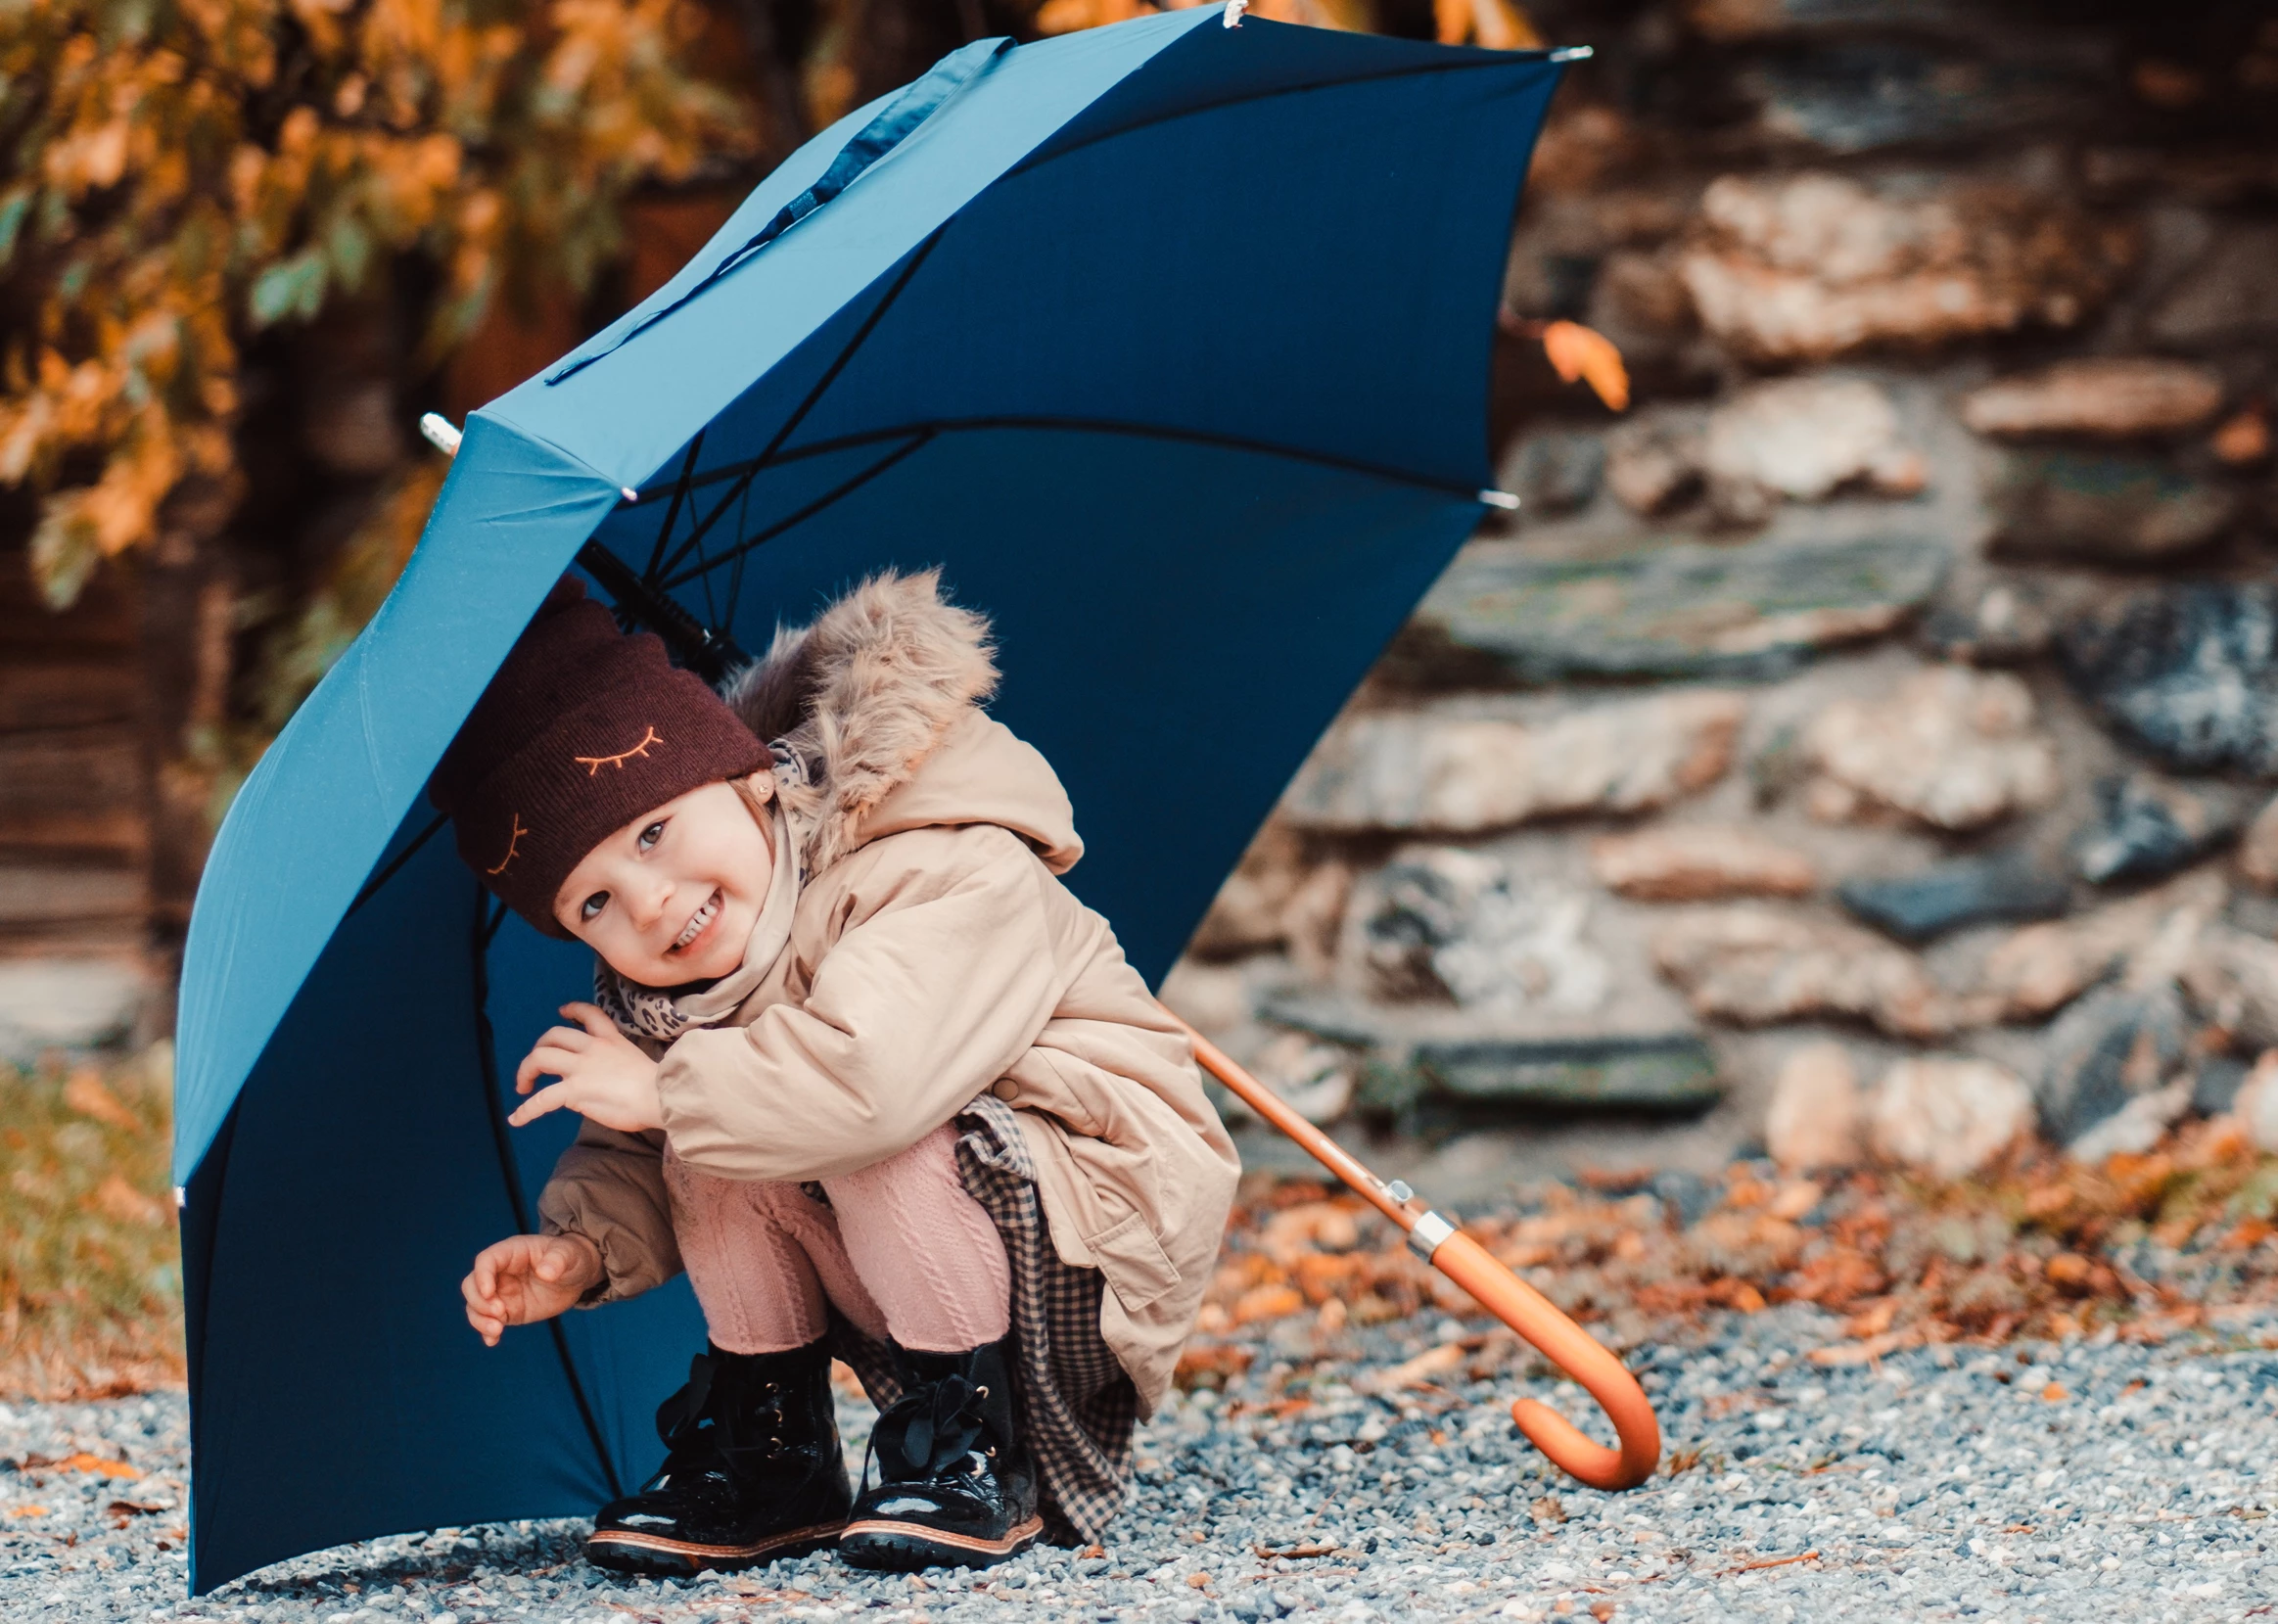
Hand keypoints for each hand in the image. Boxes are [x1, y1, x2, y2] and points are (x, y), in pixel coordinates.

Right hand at [462, 1232, 602, 1344]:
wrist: (577, 1276)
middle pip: (471, 1284)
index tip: (490, 1293)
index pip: (486, 1260)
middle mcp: (500, 1273)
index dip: (482, 1276)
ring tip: (497, 1330)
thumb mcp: (569, 1254)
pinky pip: (488, 1322)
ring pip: (475, 1306)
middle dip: (479, 1301)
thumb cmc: (570, 1257)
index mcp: (511, 1252)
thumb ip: (557, 1260)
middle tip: (501, 1313)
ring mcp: (501, 1293)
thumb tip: (545, 1273)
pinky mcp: (508, 1311)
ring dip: (480, 1320)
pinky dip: (486, 1332)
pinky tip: (493, 1341)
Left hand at [509, 1003, 663, 1131]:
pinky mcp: (575, 1090)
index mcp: (611, 1041)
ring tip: (522, 1086)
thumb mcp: (632, 1065)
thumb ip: (608, 1067)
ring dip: (525, 1071)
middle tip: (535, 1065)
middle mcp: (593, 1049)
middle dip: (539, 1047)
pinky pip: (542, 1100)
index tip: (562, 1011)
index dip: (573, 1009)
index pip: (591, 1015)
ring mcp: (581, 1068)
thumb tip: (585, 1086)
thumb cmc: (657, 1088)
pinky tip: (516, 1119)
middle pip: (554, 1035)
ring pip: (541, 1057)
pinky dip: (526, 1110)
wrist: (661, 1097)